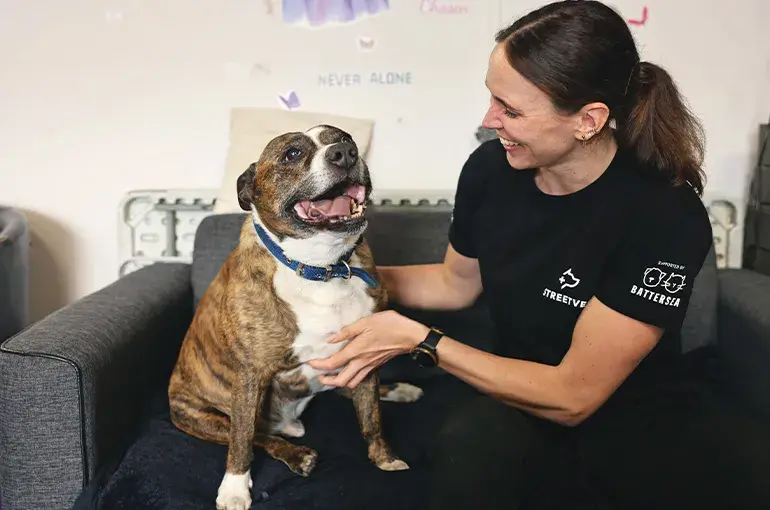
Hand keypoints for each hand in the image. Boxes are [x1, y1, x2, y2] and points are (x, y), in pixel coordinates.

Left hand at [307, 310, 428, 387]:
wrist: (410, 336)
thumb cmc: (389, 325)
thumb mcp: (366, 322)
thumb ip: (347, 331)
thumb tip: (330, 339)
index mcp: (356, 351)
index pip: (332, 364)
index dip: (318, 366)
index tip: (309, 363)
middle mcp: (361, 363)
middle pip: (340, 381)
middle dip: (327, 380)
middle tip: (318, 374)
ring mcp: (369, 366)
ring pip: (351, 382)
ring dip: (338, 382)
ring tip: (331, 374)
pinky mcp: (376, 366)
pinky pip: (360, 378)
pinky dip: (350, 378)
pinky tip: (348, 369)